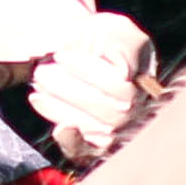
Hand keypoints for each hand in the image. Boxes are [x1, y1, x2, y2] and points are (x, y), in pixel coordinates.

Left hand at [11, 9, 154, 160]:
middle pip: (108, 110)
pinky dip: (70, 141)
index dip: (88, 71)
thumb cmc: (101, 40)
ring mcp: (119, 132)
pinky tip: (53, 123)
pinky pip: (86, 153)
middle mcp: (139, 112)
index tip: (60, 55)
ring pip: (94, 129)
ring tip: (39, 85)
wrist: (78, 52)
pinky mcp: (97, 147)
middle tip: (42, 71)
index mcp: (146, 84)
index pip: (121, 86)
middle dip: (69, 90)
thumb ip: (127, 46)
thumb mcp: (117, 31)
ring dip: (61, 107)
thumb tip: (125, 75)